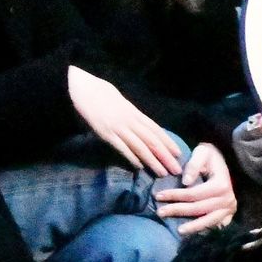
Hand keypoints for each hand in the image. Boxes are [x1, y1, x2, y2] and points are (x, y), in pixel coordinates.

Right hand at [67, 66, 182, 176]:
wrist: (82, 88)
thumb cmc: (99, 92)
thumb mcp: (119, 100)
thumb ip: (129, 112)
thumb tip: (137, 121)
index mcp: (134, 112)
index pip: (155, 129)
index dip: (168, 142)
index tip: (178, 153)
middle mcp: (130, 120)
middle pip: (152, 140)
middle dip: (165, 156)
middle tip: (176, 169)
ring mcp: (118, 127)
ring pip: (140, 146)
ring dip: (153, 161)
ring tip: (162, 172)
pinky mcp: (106, 133)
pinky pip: (122, 148)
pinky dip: (132, 158)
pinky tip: (140, 167)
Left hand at [154, 143, 236, 234]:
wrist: (226, 159)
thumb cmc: (211, 156)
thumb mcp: (202, 152)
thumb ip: (193, 165)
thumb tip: (185, 182)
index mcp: (221, 185)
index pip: (193, 194)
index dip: (175, 196)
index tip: (158, 196)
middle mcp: (227, 199)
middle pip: (198, 208)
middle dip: (178, 211)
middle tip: (159, 212)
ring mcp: (229, 208)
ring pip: (208, 221)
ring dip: (193, 227)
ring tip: (178, 230)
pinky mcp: (229, 214)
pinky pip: (216, 224)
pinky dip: (205, 229)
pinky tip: (194, 233)